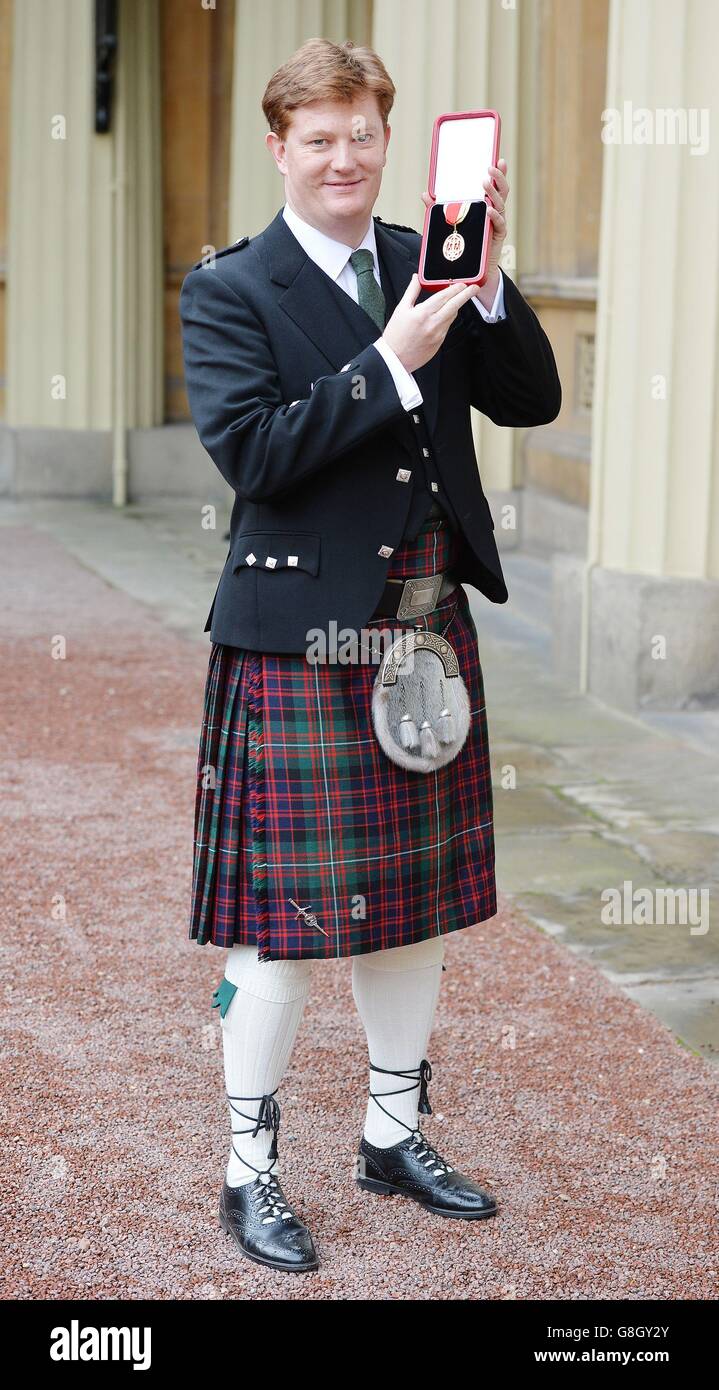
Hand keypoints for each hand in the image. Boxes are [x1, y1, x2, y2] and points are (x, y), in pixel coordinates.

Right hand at [381, 274, 480, 373]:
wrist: (395, 358)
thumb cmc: (395, 336)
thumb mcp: (400, 309)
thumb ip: (411, 291)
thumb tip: (416, 278)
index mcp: (423, 313)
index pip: (444, 296)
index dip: (456, 288)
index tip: (463, 283)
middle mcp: (433, 324)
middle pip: (455, 305)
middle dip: (466, 295)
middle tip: (474, 288)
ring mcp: (438, 334)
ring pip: (453, 316)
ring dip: (457, 306)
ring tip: (459, 298)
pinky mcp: (439, 342)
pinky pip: (448, 326)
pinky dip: (449, 318)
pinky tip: (446, 314)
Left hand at [420, 157, 508, 296]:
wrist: (474, 270)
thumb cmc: (466, 244)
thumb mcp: (451, 224)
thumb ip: (440, 209)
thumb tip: (425, 195)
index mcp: (486, 206)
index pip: (494, 186)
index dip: (498, 173)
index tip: (497, 159)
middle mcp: (495, 212)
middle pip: (502, 191)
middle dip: (498, 177)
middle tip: (490, 167)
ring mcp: (497, 224)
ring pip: (500, 204)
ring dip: (493, 192)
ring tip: (485, 183)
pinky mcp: (497, 236)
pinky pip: (498, 223)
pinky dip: (493, 215)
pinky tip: (487, 208)